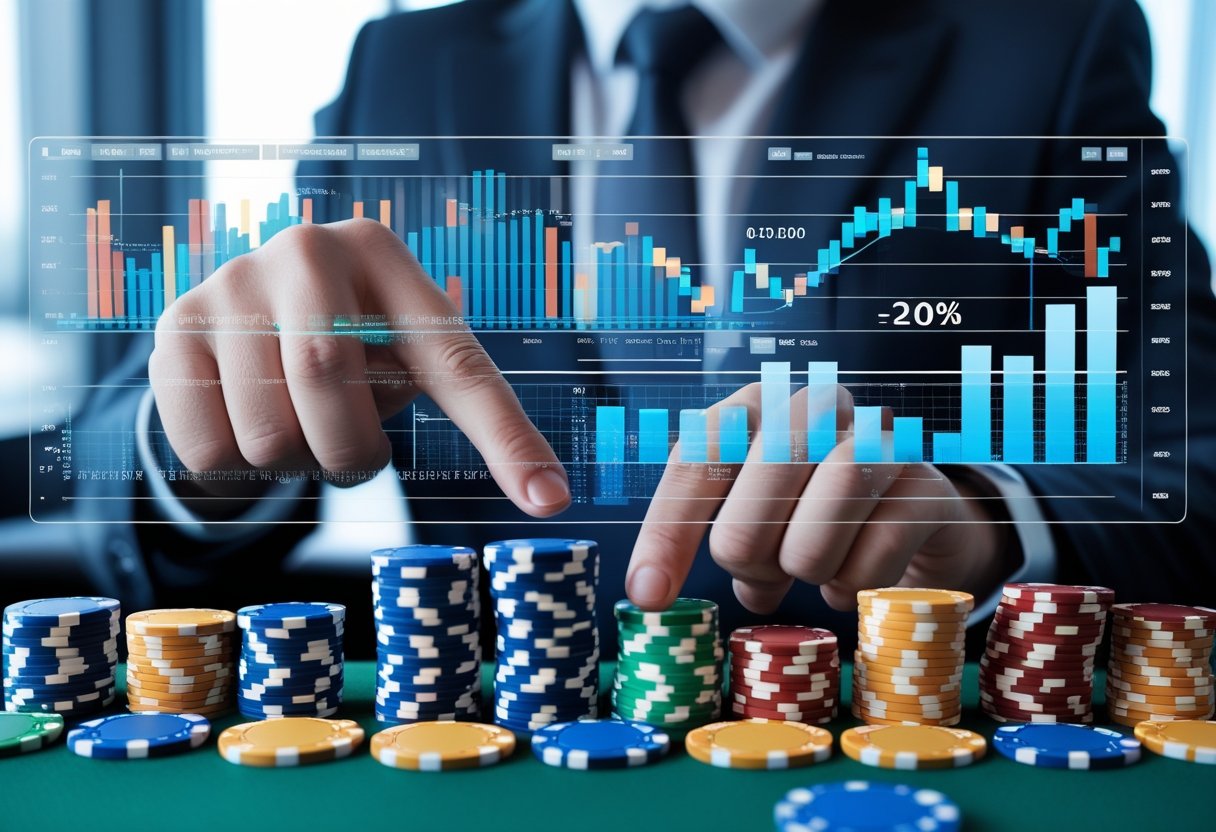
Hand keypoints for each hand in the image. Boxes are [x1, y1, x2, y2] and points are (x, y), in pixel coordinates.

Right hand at [149, 219, 569, 515]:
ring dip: (293, 466)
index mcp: (386, 256)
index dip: (504, 438)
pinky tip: (247, 424)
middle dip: (349, 452)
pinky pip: (207, 448)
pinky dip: (237, 469)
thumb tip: (554, 497)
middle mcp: (305, 250)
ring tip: (299, 428)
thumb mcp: (421, 358)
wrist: (258, 312)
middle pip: (325, 382)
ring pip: (264, 432)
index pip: (457, 362)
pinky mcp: (173, 329)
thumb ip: (487, 418)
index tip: (550, 500)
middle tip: (352, 456)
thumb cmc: (365, 343)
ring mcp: (229, 283)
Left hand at [625, 382, 1014, 611]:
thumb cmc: (812, 511)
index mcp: (759, 406)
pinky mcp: (928, 490)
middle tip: (760, 578)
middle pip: (762, 481)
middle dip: (751, 547)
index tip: (649, 595)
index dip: (668, 531)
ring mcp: (881, 442)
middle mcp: (818, 408)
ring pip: (826, 510)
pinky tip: (850, 583)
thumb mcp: (753, 518)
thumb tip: (654, 591)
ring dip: (806, 562)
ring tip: (811, 574)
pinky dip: (853, 583)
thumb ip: (711, 537)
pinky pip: (878, 550)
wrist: (913, 513)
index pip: (699, 459)